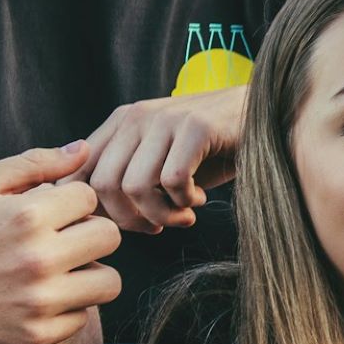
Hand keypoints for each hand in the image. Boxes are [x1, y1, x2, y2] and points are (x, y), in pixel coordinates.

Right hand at [0, 145, 122, 343]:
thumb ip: (33, 164)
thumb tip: (83, 149)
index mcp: (26, 216)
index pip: (89, 197)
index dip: (69, 200)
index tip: (47, 210)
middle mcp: (38, 260)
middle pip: (110, 237)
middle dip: (89, 232)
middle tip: (60, 238)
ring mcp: (38, 302)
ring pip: (108, 282)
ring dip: (89, 272)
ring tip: (58, 268)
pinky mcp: (33, 336)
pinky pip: (81, 318)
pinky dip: (67, 307)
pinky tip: (37, 296)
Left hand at [77, 85, 248, 233]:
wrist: (265, 117)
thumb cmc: (210, 151)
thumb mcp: (160, 162)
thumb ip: (126, 177)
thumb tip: (89, 217)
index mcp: (120, 123)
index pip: (78, 172)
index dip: (94, 210)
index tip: (126, 224)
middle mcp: (136, 116)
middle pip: (102, 185)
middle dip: (129, 220)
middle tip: (157, 227)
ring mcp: (165, 119)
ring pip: (135, 186)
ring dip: (160, 214)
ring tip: (182, 216)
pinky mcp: (197, 126)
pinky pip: (173, 180)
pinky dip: (185, 202)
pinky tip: (199, 199)